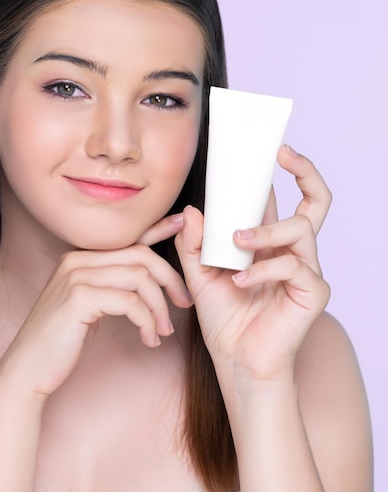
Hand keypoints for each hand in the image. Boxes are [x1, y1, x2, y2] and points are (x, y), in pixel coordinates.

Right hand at [0, 216, 192, 398]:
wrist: (27, 369)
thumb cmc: (61, 341)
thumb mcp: (89, 305)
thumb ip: (110, 286)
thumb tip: (143, 280)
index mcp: (80, 258)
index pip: (127, 239)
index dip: (158, 230)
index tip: (183, 226)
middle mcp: (77, 260)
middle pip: (140, 255)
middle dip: (169, 278)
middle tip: (184, 302)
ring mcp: (76, 276)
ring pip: (139, 278)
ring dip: (159, 307)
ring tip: (162, 331)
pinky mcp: (79, 298)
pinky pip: (130, 302)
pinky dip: (147, 321)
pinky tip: (148, 339)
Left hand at [174, 145, 331, 382]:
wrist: (236, 360)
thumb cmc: (223, 316)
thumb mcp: (198, 274)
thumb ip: (193, 243)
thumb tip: (192, 209)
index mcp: (266, 241)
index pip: (275, 200)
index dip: (272, 173)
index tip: (263, 147)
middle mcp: (290, 249)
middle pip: (316, 201)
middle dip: (305, 172)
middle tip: (283, 153)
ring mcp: (305, 269)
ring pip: (300, 228)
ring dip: (266, 230)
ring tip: (237, 240)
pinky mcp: (312, 292)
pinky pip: (295, 266)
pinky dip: (264, 270)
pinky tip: (241, 281)